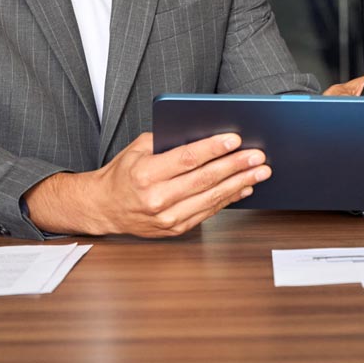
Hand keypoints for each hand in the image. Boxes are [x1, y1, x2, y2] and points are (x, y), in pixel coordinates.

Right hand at [26, 131, 269, 236]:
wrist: (103, 208)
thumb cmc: (122, 174)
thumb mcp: (137, 149)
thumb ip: (167, 141)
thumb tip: (205, 133)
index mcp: (145, 174)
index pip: (186, 159)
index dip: (213, 149)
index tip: (235, 139)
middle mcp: (156, 199)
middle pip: (204, 180)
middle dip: (235, 167)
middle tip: (258, 156)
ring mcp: (167, 218)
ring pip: (210, 198)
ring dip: (239, 184)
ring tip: (260, 172)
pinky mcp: (175, 229)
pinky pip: (207, 212)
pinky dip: (228, 199)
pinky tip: (243, 188)